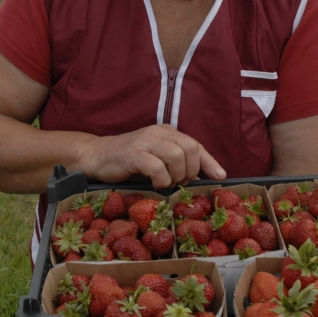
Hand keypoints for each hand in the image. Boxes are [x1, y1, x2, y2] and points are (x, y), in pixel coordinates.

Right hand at [81, 124, 225, 188]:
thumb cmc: (130, 162)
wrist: (97, 156)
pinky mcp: (133, 154)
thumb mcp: (157, 159)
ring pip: (176, 156)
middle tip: (179, 182)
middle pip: (189, 149)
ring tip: (165, 183)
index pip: (195, 144)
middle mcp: (158, 132)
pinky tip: (155, 184)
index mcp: (167, 132)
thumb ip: (176, 164)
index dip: (209, 162)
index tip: (220, 176)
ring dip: (175, 176)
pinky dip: (161, 180)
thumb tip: (200, 179)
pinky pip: (157, 167)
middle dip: (189, 171)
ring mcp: (145, 141)